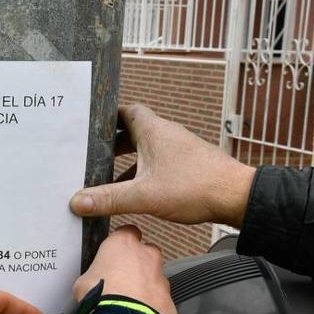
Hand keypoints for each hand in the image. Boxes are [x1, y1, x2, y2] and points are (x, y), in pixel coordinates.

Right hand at [70, 104, 254, 226]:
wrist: (236, 197)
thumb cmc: (195, 187)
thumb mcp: (143, 195)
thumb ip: (109, 198)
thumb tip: (77, 201)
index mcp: (153, 131)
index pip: (126, 111)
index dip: (107, 116)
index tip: (89, 124)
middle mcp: (167, 134)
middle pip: (133, 130)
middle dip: (112, 142)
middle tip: (93, 154)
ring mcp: (179, 149)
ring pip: (146, 148)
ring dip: (128, 160)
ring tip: (108, 177)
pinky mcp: (189, 164)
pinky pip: (159, 162)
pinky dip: (144, 171)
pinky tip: (137, 191)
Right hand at [74, 225, 175, 313]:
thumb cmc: (102, 296)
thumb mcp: (83, 282)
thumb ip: (94, 275)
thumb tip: (91, 284)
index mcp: (123, 244)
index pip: (126, 232)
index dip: (120, 244)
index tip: (114, 254)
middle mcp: (147, 255)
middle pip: (146, 252)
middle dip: (137, 263)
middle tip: (122, 279)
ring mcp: (161, 277)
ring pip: (155, 277)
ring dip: (145, 286)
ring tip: (129, 303)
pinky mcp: (170, 299)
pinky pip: (160, 299)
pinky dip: (152, 306)